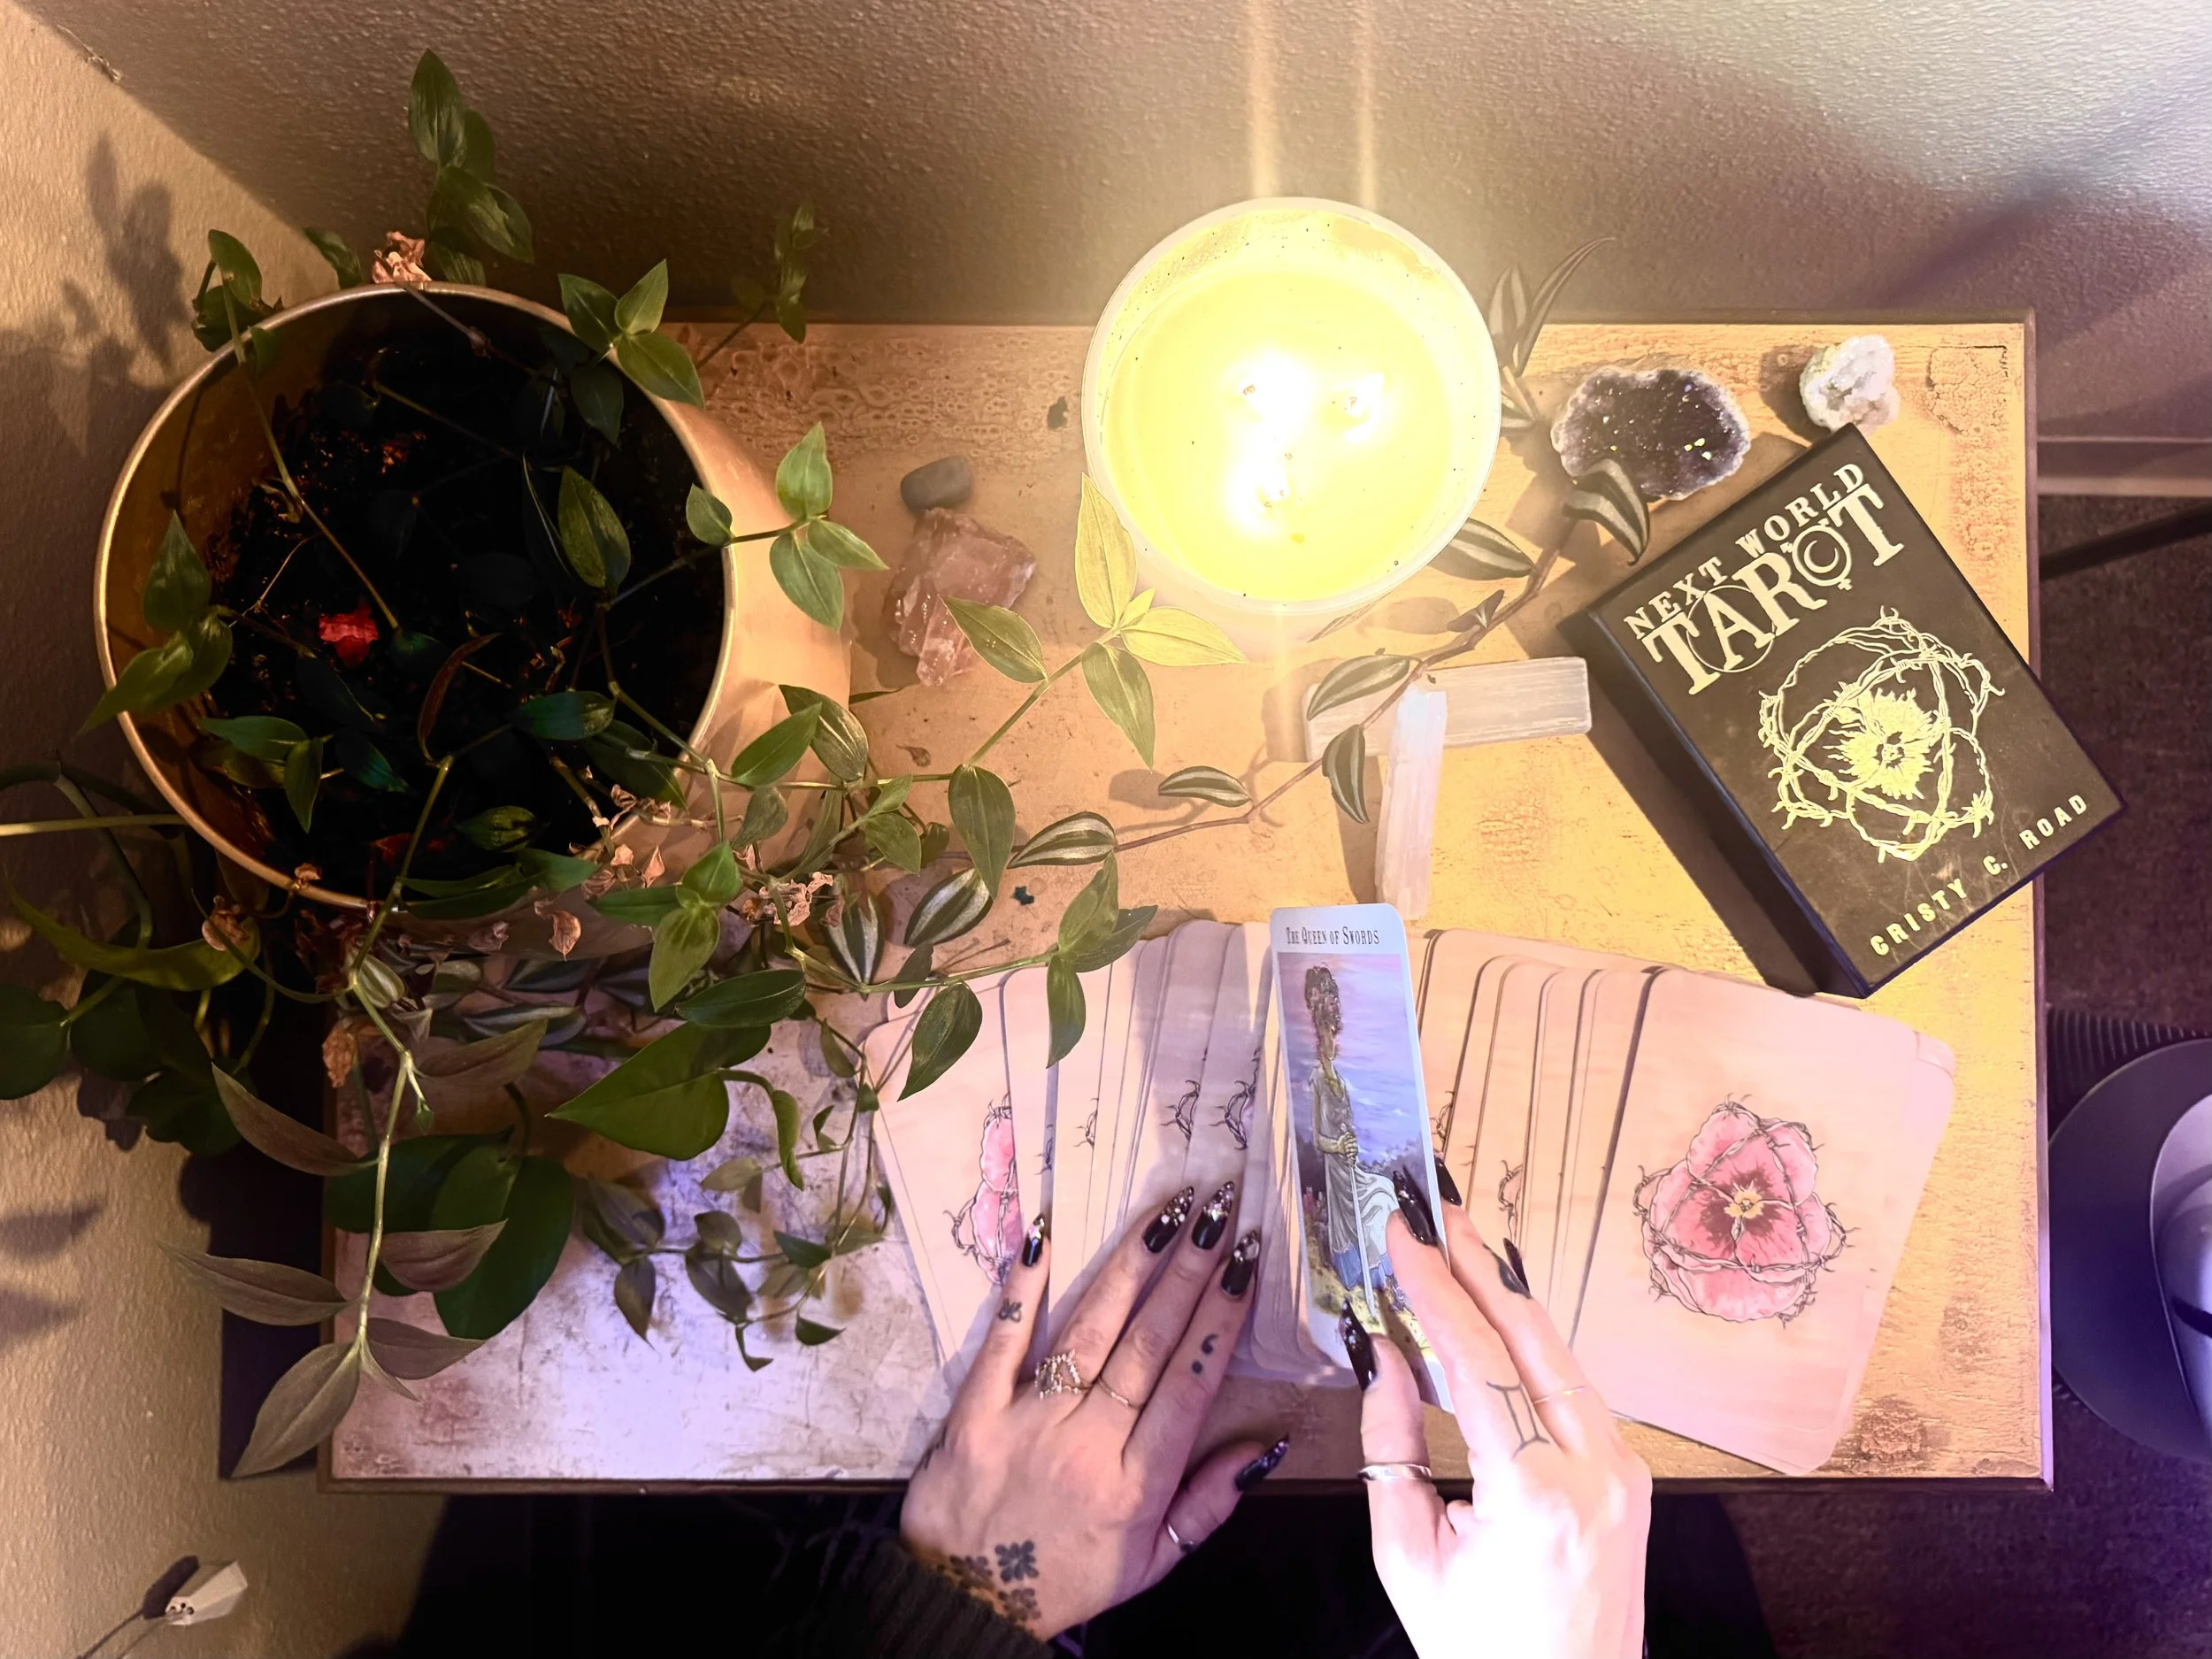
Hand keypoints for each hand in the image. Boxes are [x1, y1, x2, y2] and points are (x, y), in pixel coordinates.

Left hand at [900, 1179, 1283, 1638]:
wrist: (966, 1603)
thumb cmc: (1067, 1578)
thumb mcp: (1151, 1564)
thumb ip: (1207, 1505)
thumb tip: (1263, 1445)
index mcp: (1136, 1483)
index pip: (1189, 1384)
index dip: (1220, 1319)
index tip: (1245, 1263)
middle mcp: (1087, 1444)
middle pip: (1147, 1345)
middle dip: (1188, 1273)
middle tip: (1218, 1212)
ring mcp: (1027, 1422)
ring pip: (1088, 1332)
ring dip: (1130, 1268)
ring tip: (1164, 1215)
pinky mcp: (974, 1411)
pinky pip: (1003, 1341)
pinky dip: (1022, 1290)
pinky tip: (1043, 1238)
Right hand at [1357, 1196, 1650, 1658]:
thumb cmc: (1478, 1649)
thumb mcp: (1407, 1555)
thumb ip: (1391, 1445)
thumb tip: (1384, 1355)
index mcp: (1535, 1494)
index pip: (1476, 1361)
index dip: (1433, 1287)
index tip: (1400, 1233)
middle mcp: (1596, 1471)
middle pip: (1531, 1337)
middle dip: (1477, 1265)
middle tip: (1434, 1210)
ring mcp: (1625, 1471)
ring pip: (1560, 1354)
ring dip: (1506, 1296)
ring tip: (1458, 1246)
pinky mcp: (1632, 1476)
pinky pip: (1575, 1389)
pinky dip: (1531, 1343)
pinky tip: (1497, 1313)